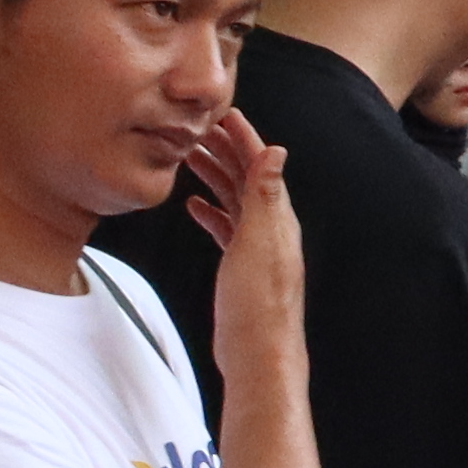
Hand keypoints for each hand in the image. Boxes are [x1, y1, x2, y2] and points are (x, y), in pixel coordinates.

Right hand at [183, 112, 307, 368]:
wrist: (259, 353)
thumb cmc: (259, 304)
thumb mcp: (260, 241)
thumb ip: (265, 195)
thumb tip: (276, 151)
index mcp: (278, 218)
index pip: (261, 166)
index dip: (243, 138)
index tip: (224, 113)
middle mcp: (272, 229)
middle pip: (246, 179)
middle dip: (224, 150)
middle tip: (196, 128)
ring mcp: (258, 249)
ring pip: (234, 200)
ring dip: (214, 176)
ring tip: (188, 157)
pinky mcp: (243, 268)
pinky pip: (228, 229)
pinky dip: (212, 212)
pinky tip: (196, 206)